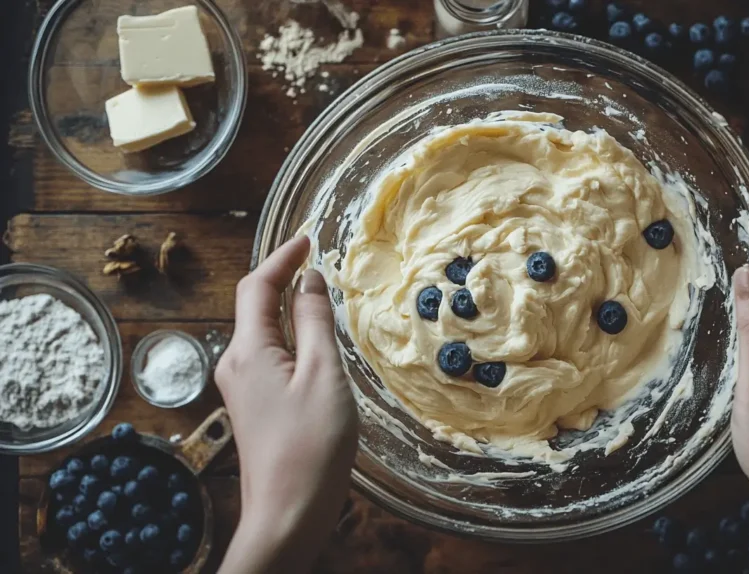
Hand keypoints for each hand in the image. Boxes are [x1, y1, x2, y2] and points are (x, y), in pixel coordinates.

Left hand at [216, 236, 357, 573]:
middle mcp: (235, 364)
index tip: (308, 238)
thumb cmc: (310, 445)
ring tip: (322, 297)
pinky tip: (316, 344)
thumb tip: (311, 280)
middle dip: (283, 278)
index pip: (257, 286)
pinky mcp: (254, 406)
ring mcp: (242, 387)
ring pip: (264, 333)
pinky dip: (291, 338)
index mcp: (247, 351)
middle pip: (255, 306)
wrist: (288, 513)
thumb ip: (315, 322)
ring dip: (289, 309)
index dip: (282, 257)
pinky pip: (270, 356)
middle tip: (317, 261)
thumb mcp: (323, 374)